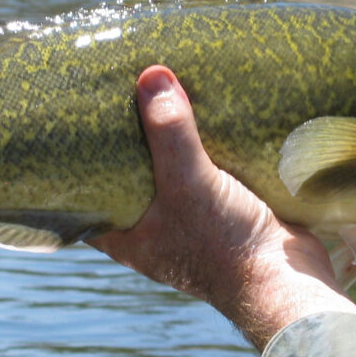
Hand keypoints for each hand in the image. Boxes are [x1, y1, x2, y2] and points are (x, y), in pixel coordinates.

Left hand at [89, 66, 355, 349]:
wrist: (286, 280)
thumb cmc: (224, 243)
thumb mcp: (188, 181)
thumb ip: (169, 131)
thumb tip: (150, 75)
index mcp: (129, 237)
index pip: (86, 202)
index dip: (75, 171)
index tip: (69, 132)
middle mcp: (155, 232)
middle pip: (130, 180)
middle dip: (127, 144)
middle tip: (116, 97)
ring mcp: (191, 223)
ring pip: (170, 175)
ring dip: (168, 142)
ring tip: (158, 95)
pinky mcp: (226, 213)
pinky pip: (207, 174)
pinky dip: (204, 149)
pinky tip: (204, 116)